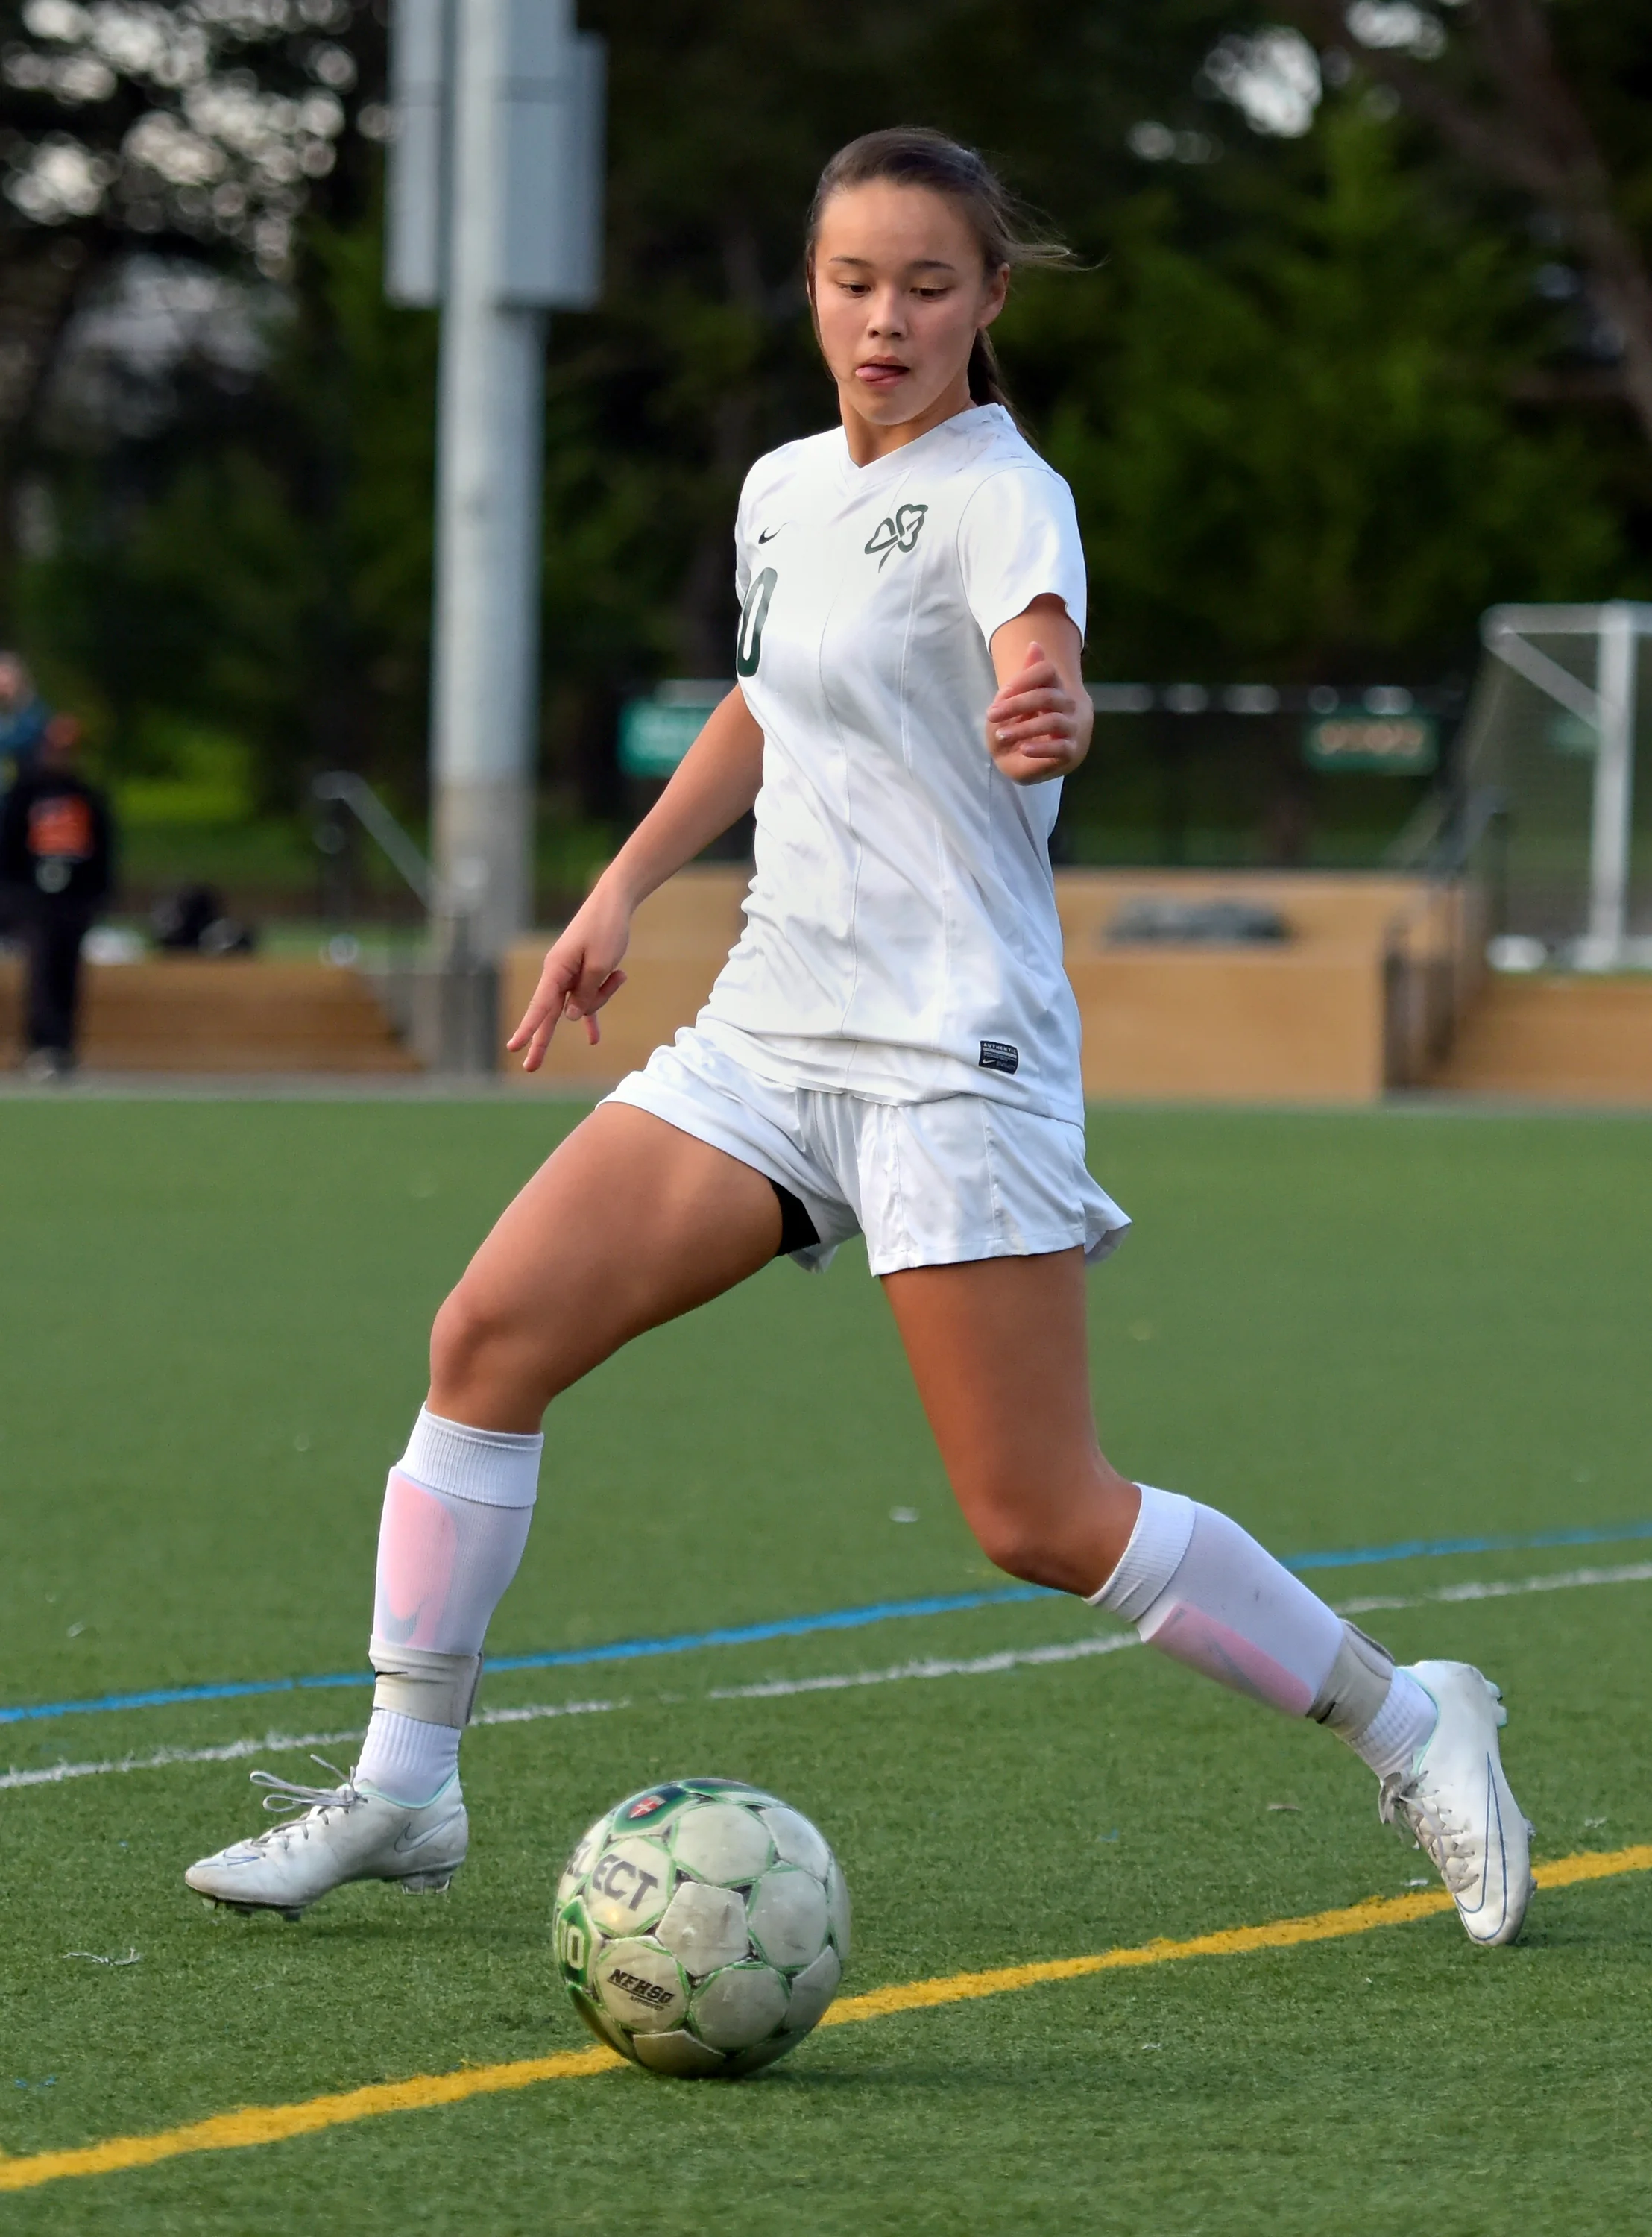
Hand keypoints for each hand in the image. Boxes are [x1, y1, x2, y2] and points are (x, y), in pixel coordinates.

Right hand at [505, 883, 630, 1071]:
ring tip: (619, 974)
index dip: (527, 1029)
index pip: (539, 1006)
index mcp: (557, 970)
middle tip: (530, 1068)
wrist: (614, 903)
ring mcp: (570, 975)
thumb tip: (573, 1016)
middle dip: (542, 1041)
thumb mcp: (602, 965)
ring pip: (583, 1004)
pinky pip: (587, 1000)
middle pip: (551, 1014)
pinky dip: (594, 1012)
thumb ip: (586, 993)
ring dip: (603, 995)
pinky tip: (595, 1039)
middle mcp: (558, 974)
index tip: (513, 1047)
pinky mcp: (584, 974)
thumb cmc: (606, 929)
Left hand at [985, 641, 1085, 783]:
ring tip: (1001, 735)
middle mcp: (1066, 704)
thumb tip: (1034, 644)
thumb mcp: (1010, 701)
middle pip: (1046, 696)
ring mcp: (1071, 727)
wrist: (1020, 759)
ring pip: (1052, 721)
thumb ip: (1022, 676)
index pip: (1047, 671)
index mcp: (1052, 687)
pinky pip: (1060, 747)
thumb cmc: (1015, 726)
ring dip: (1023, 728)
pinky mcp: (1070, 750)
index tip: (1002, 693)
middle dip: (1016, 705)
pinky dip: (1041, 748)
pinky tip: (1024, 749)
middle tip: (991, 715)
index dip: (1025, 679)